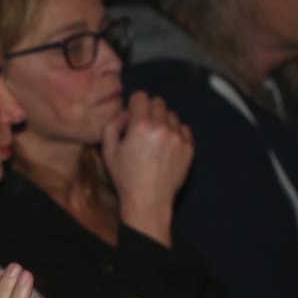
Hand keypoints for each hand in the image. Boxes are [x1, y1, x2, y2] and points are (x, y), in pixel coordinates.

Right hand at [101, 90, 193, 246]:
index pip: (141, 96)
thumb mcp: (108, 152)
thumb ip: (112, 126)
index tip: (133, 115)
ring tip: (155, 139)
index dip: (134, 104)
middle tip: (143, 127)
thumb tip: (126, 114)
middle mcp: (162, 127)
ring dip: (163, 121)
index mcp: (140, 126)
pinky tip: (166, 146)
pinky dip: (175, 132)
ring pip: (172, 114)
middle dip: (149, 110)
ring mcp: (178, 137)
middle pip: (158, 102)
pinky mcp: (189, 147)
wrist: (148, 201)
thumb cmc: (125, 178)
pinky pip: (184, 128)